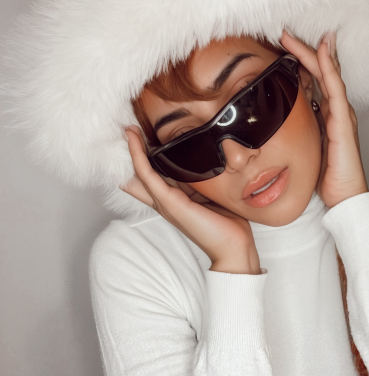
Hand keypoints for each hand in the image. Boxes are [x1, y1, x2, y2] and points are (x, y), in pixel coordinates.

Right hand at [122, 126, 260, 274]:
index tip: (143, 137)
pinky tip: (134, 139)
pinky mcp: (168, 202)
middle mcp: (165, 201)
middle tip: (128, 129)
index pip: (151, 178)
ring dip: (133, 149)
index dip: (144, 160)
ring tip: (129, 129)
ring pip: (140, 172)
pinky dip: (138, 156)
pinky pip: (147, 174)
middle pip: (139, 176)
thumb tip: (204, 161)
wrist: (233, 246)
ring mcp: (164, 202)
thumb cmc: (227, 223)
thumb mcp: (211, 194)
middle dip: (133, 154)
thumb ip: (201, 181)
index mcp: (175, 200)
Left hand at [280, 30, 368, 207]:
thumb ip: (296, 131)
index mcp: (326, 114)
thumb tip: (274, 122)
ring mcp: (342, 114)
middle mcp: (336, 109)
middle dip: (303, 50)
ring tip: (296, 36)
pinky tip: (322, 52)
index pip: (313, 80)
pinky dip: (329, 69)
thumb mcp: (305, 147)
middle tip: (284, 32)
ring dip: (313, 52)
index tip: (281, 46)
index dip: (300, 62)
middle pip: (321, 71)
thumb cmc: (325, 176)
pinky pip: (335, 89)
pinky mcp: (343, 122)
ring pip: (328, 74)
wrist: (343, 197)